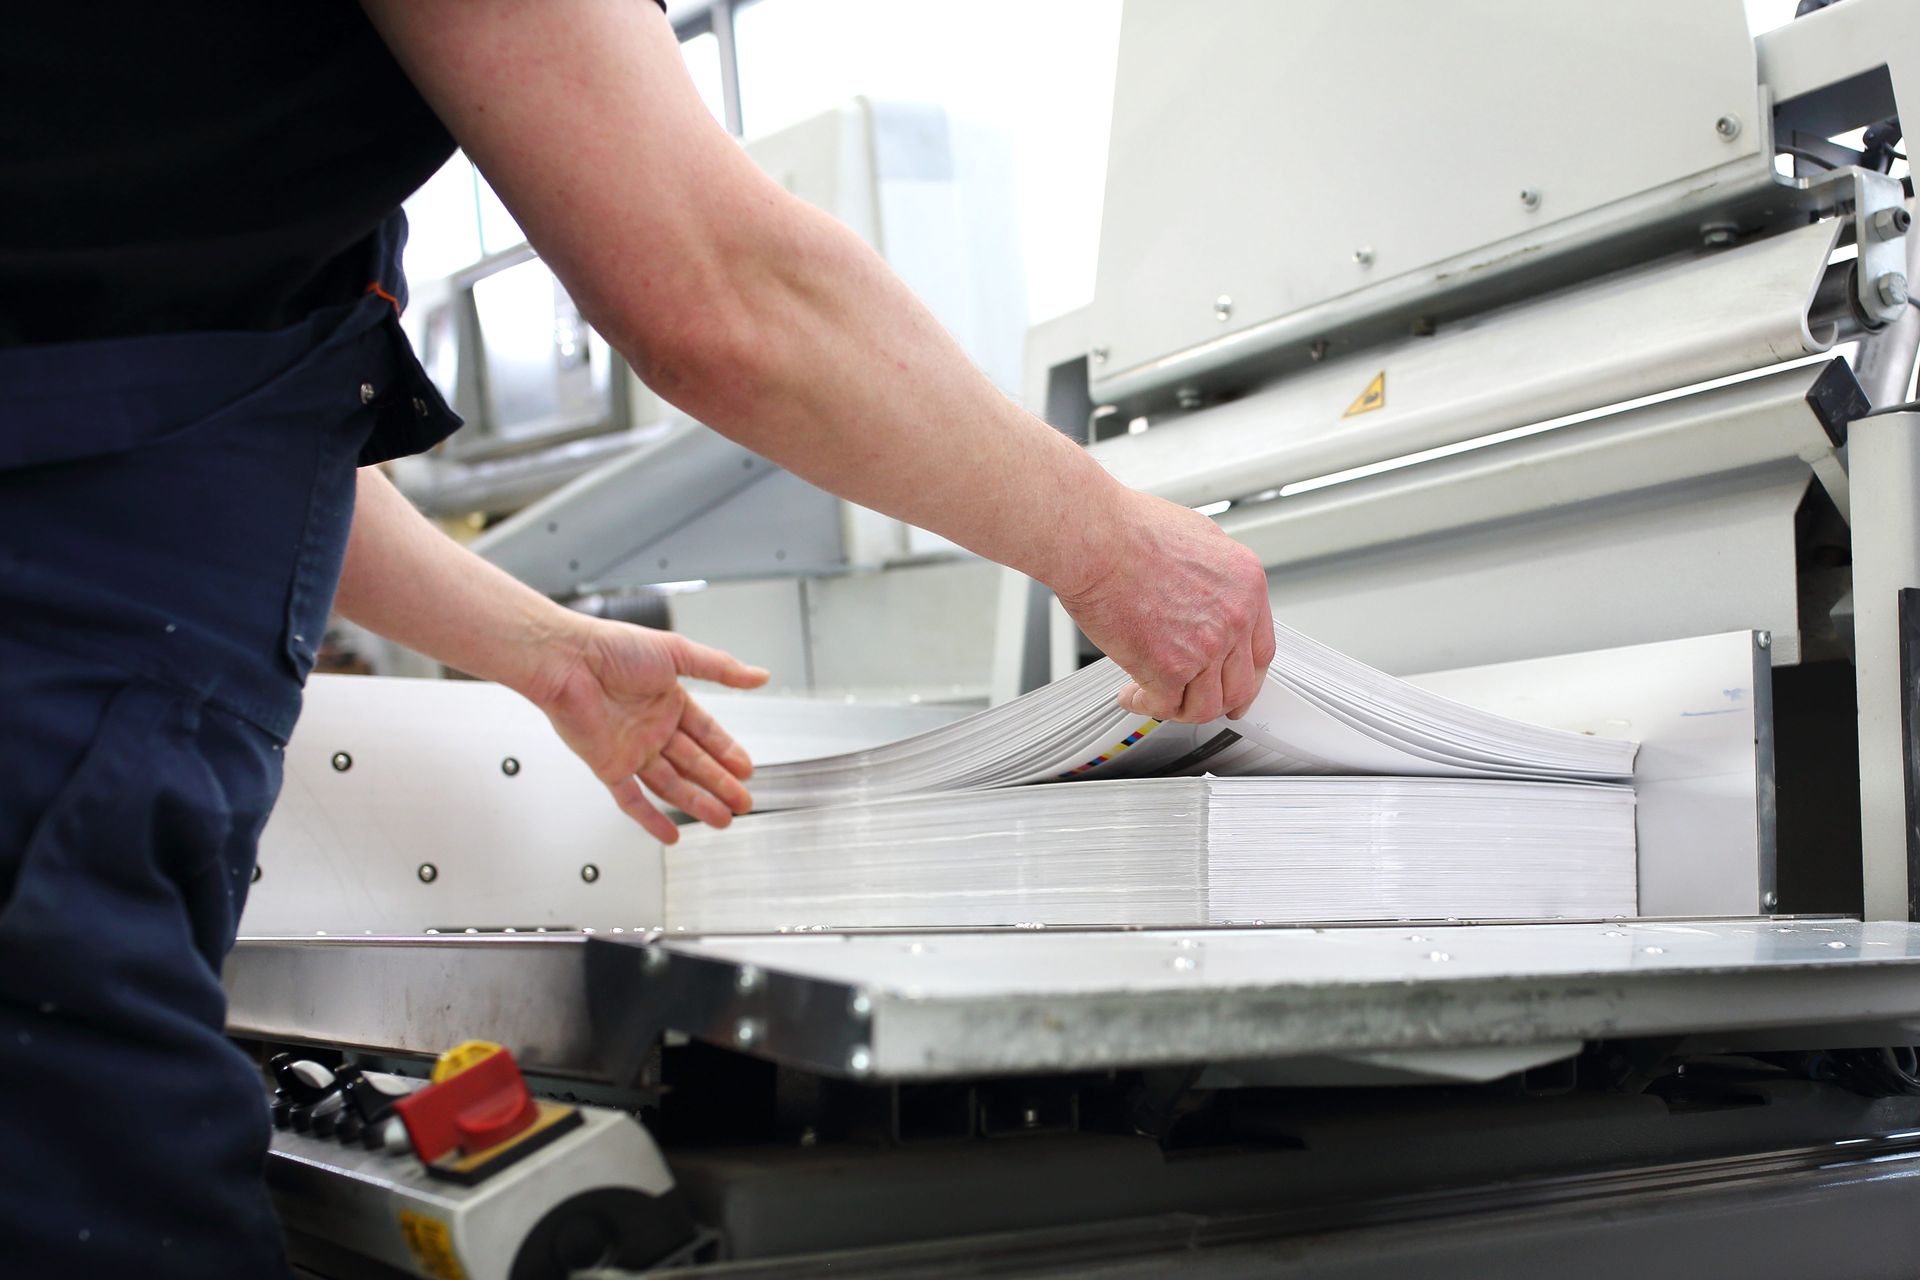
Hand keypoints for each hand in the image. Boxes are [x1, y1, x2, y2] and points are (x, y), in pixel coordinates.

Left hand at [529, 617, 769, 842]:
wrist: (567, 661)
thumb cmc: (612, 648)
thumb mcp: (677, 652)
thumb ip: (720, 668)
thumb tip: (759, 676)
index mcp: (668, 701)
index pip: (706, 733)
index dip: (727, 752)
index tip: (746, 769)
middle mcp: (651, 728)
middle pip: (694, 763)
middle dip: (720, 784)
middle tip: (742, 802)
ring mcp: (630, 749)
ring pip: (671, 784)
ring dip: (697, 802)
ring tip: (722, 819)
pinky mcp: (608, 765)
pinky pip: (631, 799)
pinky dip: (650, 819)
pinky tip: (670, 834)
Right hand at [1055, 491, 1274, 723]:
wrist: (1094, 537)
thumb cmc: (1130, 529)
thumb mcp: (1198, 536)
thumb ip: (1214, 575)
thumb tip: (1208, 595)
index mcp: (1247, 586)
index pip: (1261, 651)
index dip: (1247, 675)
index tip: (1234, 684)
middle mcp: (1234, 618)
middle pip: (1240, 685)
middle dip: (1218, 702)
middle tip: (1197, 703)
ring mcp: (1205, 646)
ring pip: (1206, 705)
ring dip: (1180, 708)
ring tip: (1155, 697)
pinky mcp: (1168, 668)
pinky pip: (1165, 706)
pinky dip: (1145, 706)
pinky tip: (1131, 695)